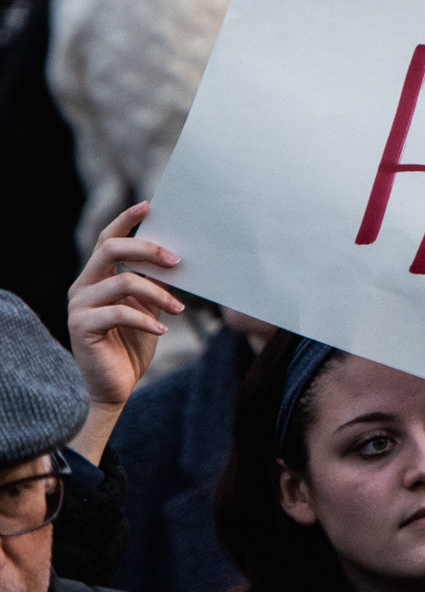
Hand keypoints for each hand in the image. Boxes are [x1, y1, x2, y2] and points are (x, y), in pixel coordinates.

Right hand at [67, 201, 181, 411]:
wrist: (116, 386)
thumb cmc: (133, 344)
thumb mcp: (148, 308)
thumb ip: (154, 284)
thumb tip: (177, 258)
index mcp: (97, 277)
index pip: (108, 240)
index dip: (126, 221)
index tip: (149, 205)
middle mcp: (83, 286)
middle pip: (110, 250)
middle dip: (146, 249)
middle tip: (177, 259)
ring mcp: (79, 306)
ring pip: (122, 282)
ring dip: (158, 293)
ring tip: (179, 308)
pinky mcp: (82, 327)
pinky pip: (119, 313)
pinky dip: (146, 319)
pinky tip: (161, 330)